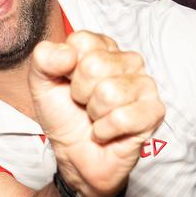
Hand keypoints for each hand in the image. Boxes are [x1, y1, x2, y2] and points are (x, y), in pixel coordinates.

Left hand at [29, 31, 163, 196]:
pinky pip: (122, 118)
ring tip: (96, 117)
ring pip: (109, 92)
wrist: (74, 155)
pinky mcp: (154, 112)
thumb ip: (43, 59)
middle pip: (94, 65)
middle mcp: (127, 61)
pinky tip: (106, 131)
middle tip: (83, 103)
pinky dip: (104, 131)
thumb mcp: (41, 84)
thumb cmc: (63, 115)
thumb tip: (67, 54)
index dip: (66, 68)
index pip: (82, 41)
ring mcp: (144, 85)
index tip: (68, 82)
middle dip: (79, 92)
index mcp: (101, 48)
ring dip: (93, 113)